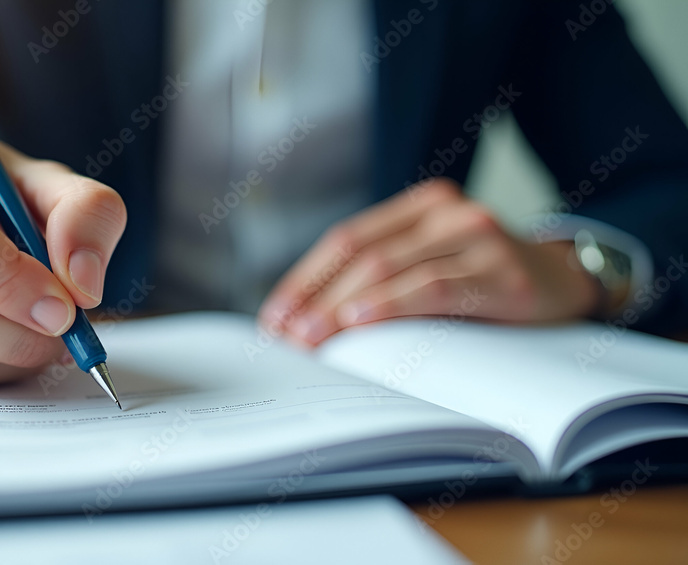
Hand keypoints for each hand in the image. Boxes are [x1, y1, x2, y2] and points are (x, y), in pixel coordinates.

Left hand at [259, 178, 597, 345]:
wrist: (567, 280)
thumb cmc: (486, 279)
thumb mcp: (434, 263)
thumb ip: (386, 273)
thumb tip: (310, 320)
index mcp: (420, 206)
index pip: (345, 240)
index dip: (304, 279)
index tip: (274, 318)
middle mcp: (445, 212)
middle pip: (359, 253)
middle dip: (313, 299)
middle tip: (285, 338)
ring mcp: (475, 236)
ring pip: (388, 268)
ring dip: (340, 309)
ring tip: (310, 340)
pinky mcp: (501, 272)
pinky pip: (433, 287)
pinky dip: (390, 304)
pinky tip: (359, 322)